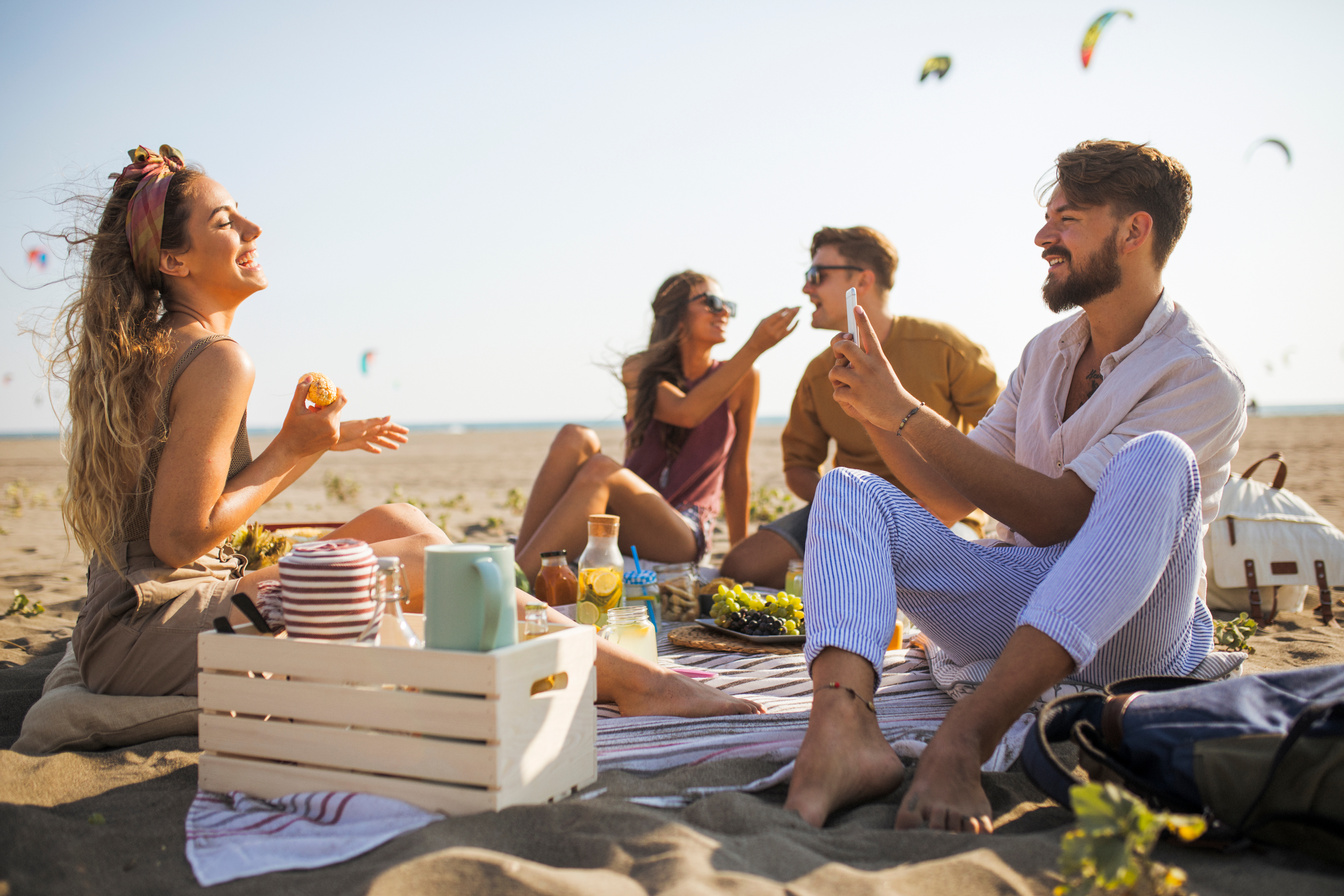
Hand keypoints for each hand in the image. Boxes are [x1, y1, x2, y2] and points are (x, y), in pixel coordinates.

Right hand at [274, 375, 343, 459]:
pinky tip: (315, 422)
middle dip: (330, 403)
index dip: (339, 392)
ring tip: (313, 412)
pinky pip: (335, 426)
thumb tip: (310, 377)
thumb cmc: (291, 427)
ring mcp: (335, 435)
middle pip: (339, 408)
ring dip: (328, 412)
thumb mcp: (295, 407)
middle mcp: (334, 428)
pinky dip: (328, 421)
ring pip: (337, 417)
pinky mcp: (334, 440)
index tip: (333, 388)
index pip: (342, 400)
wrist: (290, 449)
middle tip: (317, 402)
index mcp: (326, 419)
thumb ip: (302, 391)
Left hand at [334, 415, 409, 453]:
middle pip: (385, 433)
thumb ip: (376, 421)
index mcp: (371, 425)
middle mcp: (368, 430)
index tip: (406, 432)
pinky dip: (374, 449)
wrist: (330, 437)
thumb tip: (390, 416)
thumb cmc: (346, 430)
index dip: (397, 429)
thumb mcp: (363, 426)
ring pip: (378, 440)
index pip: (387, 426)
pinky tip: (378, 452)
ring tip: (396, 448)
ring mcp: (363, 437)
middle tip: (406, 440)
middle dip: (395, 436)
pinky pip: (368, 446)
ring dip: (387, 443)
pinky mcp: (357, 444)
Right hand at [744, 306, 800, 354]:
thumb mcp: (762, 323)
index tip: (788, 307)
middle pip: (784, 319)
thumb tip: (785, 309)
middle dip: (792, 312)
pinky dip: (794, 325)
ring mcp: (777, 335)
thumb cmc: (758, 332)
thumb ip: (772, 316)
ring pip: (788, 324)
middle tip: (798, 307)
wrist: (756, 346)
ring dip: (794, 316)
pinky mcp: (780, 339)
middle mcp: (772, 330)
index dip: (783, 311)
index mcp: (766, 325)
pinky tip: (798, 320)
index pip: (777, 316)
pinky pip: (790, 331)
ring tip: (799, 310)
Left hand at [828, 305, 915, 430]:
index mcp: (879, 358)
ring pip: (835, 371)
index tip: (856, 307)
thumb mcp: (883, 370)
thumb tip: (846, 350)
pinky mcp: (855, 397)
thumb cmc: (890, 391)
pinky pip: (836, 392)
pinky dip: (840, 397)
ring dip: (835, 378)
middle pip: (844, 346)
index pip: (869, 334)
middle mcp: (870, 367)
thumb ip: (867, 360)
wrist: (901, 414)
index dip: (862, 319)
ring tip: (844, 384)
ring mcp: (862, 382)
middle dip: (836, 347)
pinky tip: (851, 400)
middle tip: (837, 352)